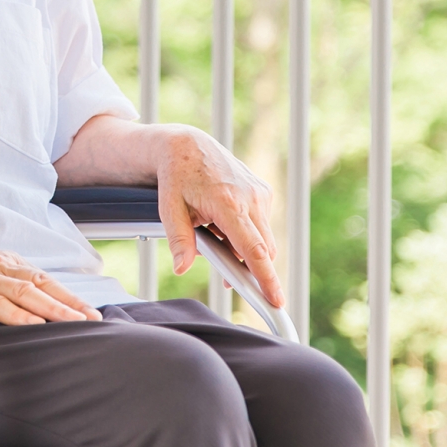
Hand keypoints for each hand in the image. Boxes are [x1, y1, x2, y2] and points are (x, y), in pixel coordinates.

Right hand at [0, 249, 100, 325]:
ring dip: (54, 310)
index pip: (44, 279)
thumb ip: (4, 287)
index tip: (90, 313)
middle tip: (94, 321)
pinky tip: (35, 326)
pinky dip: (20, 316)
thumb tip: (32, 309)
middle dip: (71, 304)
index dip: (69, 296)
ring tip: (76, 324)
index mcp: (3, 262)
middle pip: (42, 285)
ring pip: (26, 293)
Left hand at [154, 127, 284, 307]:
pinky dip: (248, 234)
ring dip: (246, 251)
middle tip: (232, 282)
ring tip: (215, 239)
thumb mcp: (169, 208)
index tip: (276, 300)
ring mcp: (260, 193)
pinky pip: (262, 225)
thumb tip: (181, 268)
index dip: (266, 279)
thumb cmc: (176, 177)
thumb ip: (179, 240)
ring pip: (264, 239)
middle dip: (253, 271)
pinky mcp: (263, 191)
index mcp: (229, 203)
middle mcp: (251, 197)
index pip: (253, 250)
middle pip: (263, 250)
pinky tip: (224, 225)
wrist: (187, 146)